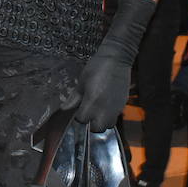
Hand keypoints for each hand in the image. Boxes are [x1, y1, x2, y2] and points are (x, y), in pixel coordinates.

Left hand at [73, 0, 156, 131]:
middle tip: (88, 115)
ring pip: (109, 125)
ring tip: (97, 113)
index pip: (83, 120)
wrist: (117, 58)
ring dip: (102, 122)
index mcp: (92, 101)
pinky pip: (116, 116)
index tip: (77, 112)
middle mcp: (105, 108)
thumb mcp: (82, 81)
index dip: (79, 118)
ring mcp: (116, 107)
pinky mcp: (123, 104)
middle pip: (98, 128)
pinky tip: (105, 106)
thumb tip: (64, 109)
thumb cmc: (96, 67)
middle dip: (91, 125)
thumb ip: (74, 98)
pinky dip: (110, 116)